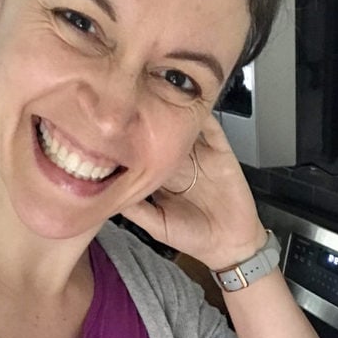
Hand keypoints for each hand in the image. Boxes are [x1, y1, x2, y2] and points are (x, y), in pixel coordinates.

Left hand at [121, 114, 266, 268]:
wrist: (230, 245)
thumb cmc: (194, 238)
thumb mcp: (156, 225)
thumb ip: (135, 209)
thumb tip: (107, 193)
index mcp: (162, 178)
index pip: (142, 153)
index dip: (129, 142)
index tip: (110, 129)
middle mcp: (180, 163)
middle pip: (161, 134)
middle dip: (148, 119)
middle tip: (130, 99)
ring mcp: (200, 155)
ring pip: (184, 127)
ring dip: (173, 110)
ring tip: (158, 92)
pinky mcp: (220, 152)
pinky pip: (212, 129)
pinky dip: (203, 116)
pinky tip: (191, 105)